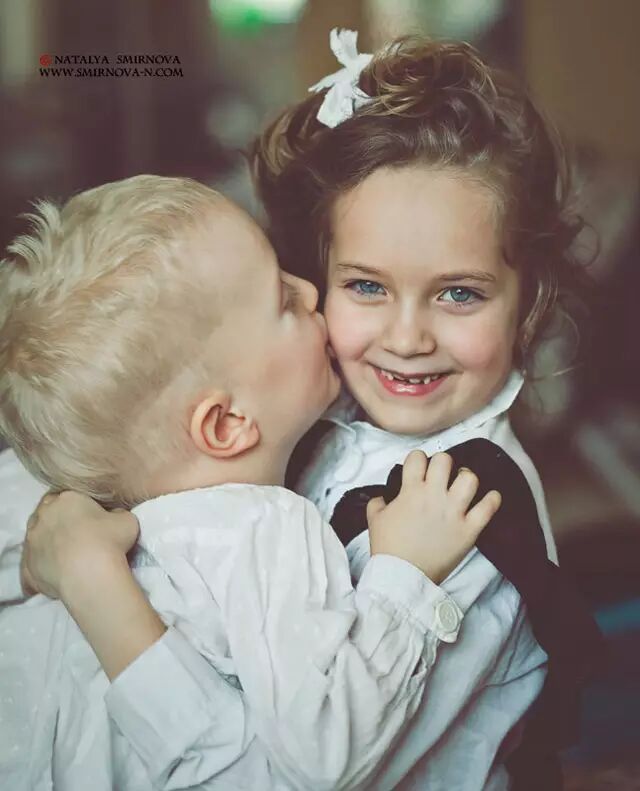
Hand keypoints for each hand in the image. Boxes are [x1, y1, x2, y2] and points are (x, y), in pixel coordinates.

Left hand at [21, 490, 138, 599]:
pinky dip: (39, 567)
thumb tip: (111, 517)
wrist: (90, 576)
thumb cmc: (109, 542)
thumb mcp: (127, 519)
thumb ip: (116, 514)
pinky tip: (52, 573)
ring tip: (64, 555)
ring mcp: (32, 541)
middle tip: (74, 534)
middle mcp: (43, 516)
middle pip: (46, 513)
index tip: (87, 518)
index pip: (67, 496)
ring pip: (35, 537)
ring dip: (46, 542)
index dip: (76, 507)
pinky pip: (30, 564)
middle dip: (57, 520)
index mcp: (67, 499)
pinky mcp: (26, 565)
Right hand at [367, 450, 500, 583]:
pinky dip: (492, 500)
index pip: (417, 457)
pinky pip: (488, 508)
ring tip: (462, 484)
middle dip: (442, 464)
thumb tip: (383, 497)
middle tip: (441, 475)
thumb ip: (378, 501)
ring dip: (466, 478)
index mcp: (411, 491)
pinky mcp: (469, 530)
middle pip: (445, 460)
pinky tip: (490, 498)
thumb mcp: (374, 519)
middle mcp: (434, 496)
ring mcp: (454, 512)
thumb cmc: (388, 547)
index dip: (417, 460)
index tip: (419, 468)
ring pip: (470, 479)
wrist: (402, 576)